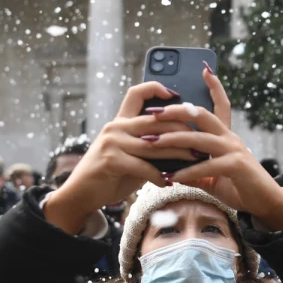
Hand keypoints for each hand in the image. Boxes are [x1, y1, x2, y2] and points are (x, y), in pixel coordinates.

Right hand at [44, 82, 191, 232]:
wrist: (80, 194)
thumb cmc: (110, 175)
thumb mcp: (131, 156)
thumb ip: (150, 147)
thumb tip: (182, 146)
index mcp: (120, 122)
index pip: (137, 94)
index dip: (157, 88)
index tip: (176, 94)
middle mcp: (116, 127)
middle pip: (156, 120)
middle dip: (182, 128)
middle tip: (202, 138)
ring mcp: (112, 142)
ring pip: (154, 144)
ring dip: (178, 153)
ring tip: (195, 159)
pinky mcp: (111, 160)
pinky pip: (143, 166)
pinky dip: (159, 176)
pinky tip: (170, 182)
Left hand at [144, 69, 282, 230]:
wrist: (266, 203)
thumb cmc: (239, 187)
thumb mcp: (213, 176)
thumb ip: (195, 170)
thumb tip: (171, 170)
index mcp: (226, 135)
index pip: (221, 105)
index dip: (215, 86)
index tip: (205, 69)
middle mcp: (230, 137)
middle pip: (202, 115)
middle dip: (175, 111)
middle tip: (152, 113)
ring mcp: (234, 149)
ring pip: (199, 138)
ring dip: (173, 140)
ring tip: (152, 143)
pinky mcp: (237, 165)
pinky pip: (207, 165)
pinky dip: (187, 172)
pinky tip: (172, 177)